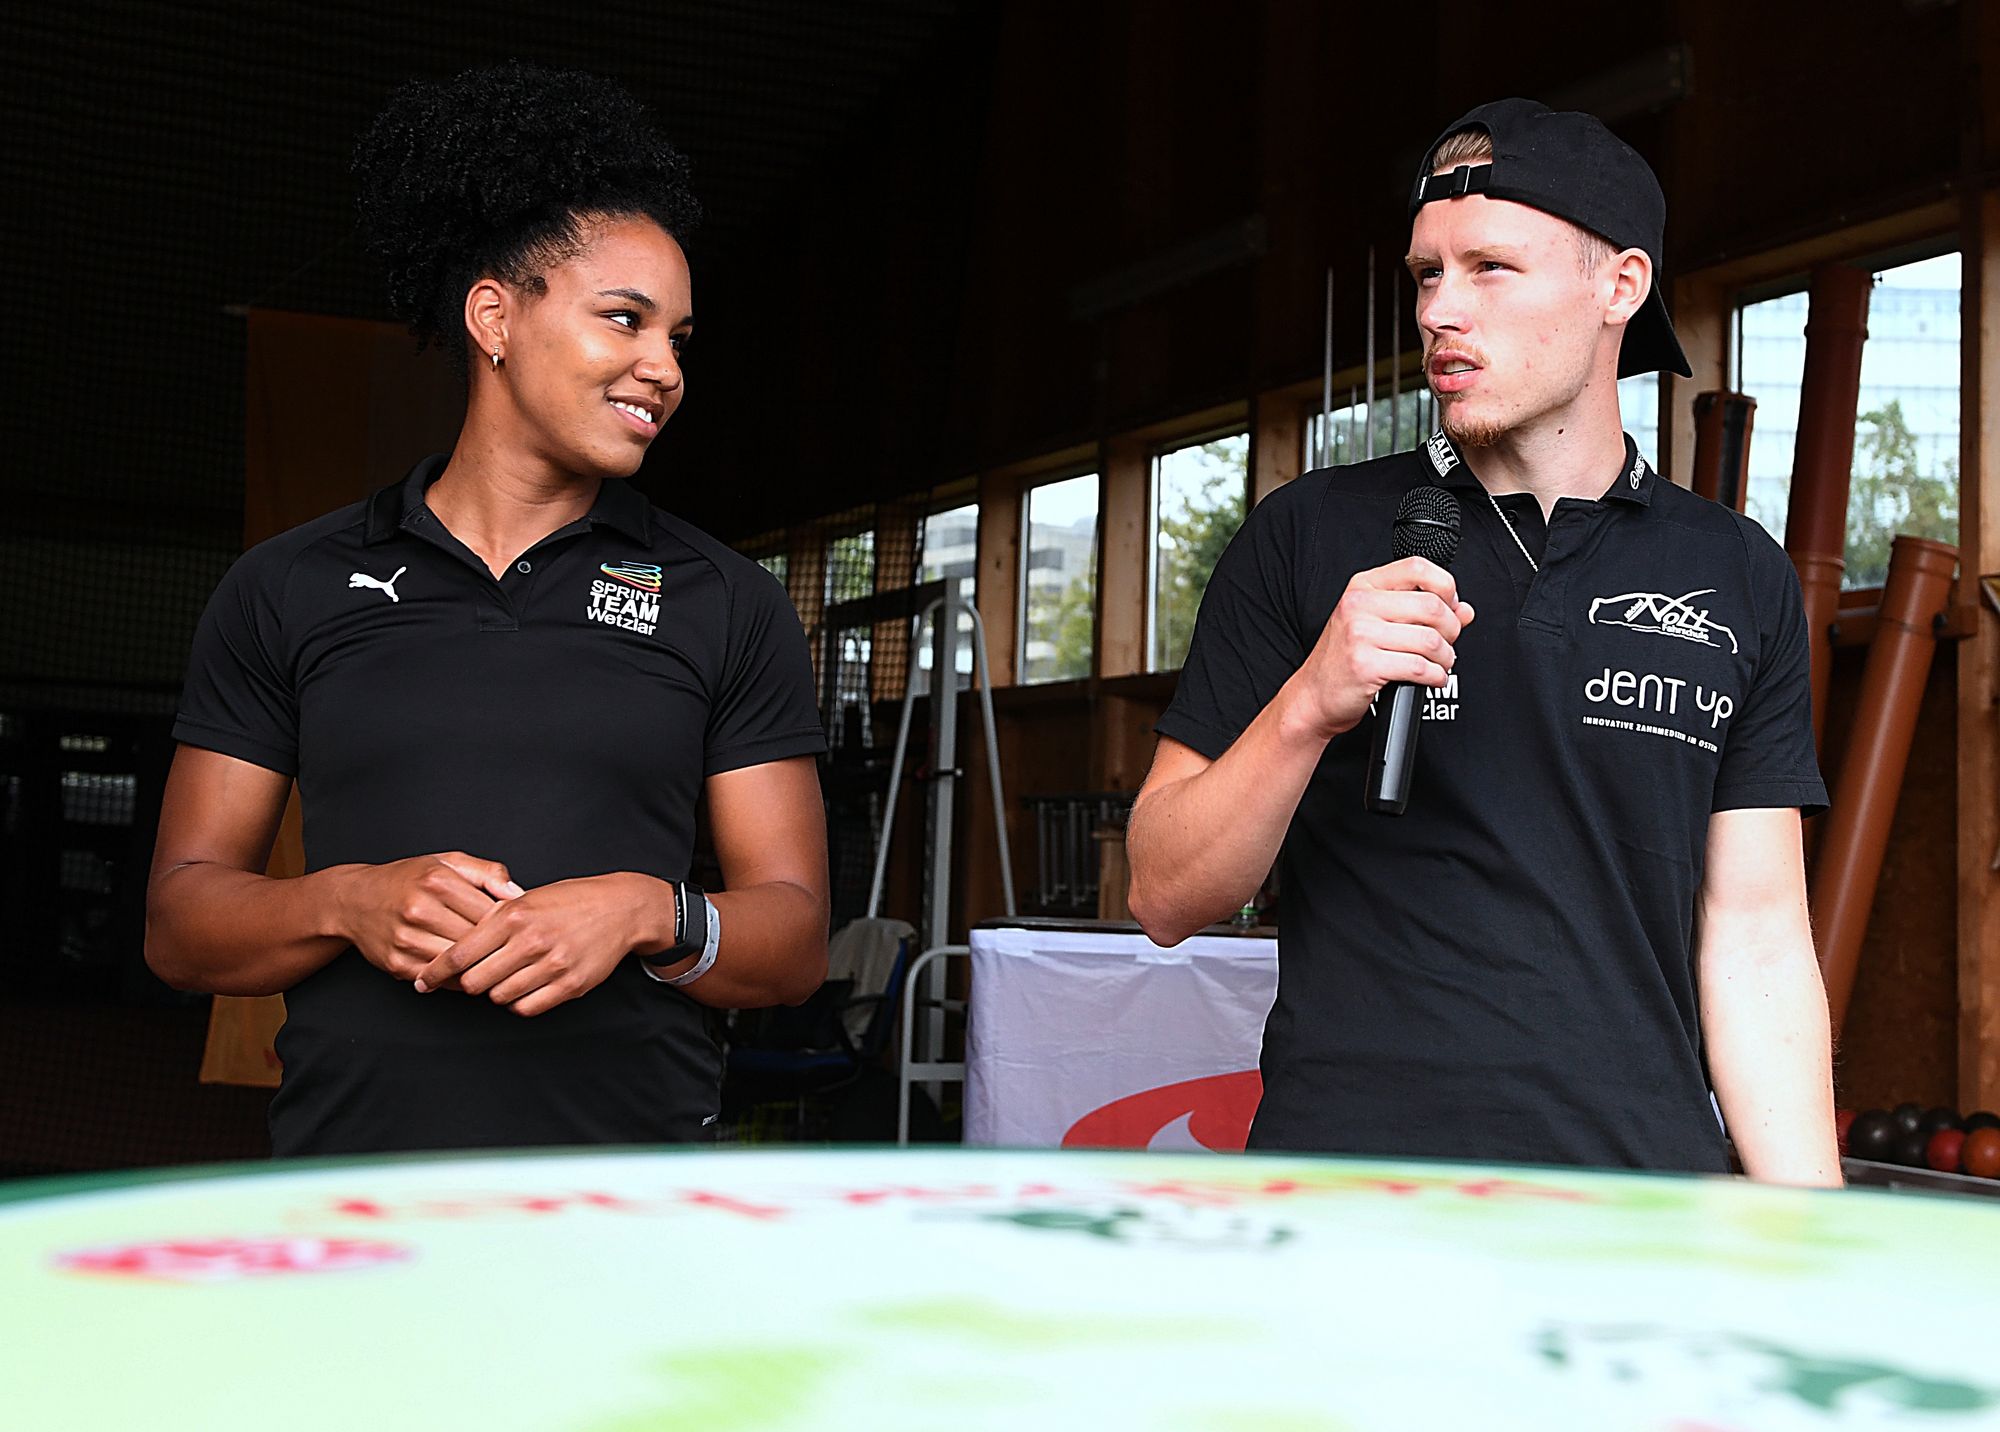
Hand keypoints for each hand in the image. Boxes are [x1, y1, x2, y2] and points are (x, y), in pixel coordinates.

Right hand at [335, 852, 521, 984]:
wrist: (354, 900)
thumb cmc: (408, 879)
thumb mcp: (447, 862)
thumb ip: (487, 873)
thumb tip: (516, 893)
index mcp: (436, 881)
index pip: (490, 912)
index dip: (506, 923)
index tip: (514, 927)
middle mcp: (419, 909)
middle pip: (476, 940)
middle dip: (494, 946)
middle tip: (507, 948)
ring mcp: (406, 939)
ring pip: (459, 963)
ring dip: (477, 966)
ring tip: (489, 960)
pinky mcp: (397, 964)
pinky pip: (440, 979)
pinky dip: (456, 978)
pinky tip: (464, 969)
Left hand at [412, 872, 674, 1017]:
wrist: (621, 909)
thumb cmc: (570, 901)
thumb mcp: (526, 899)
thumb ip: (492, 920)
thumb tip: (455, 947)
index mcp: (513, 914)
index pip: (459, 953)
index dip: (435, 972)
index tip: (423, 982)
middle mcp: (530, 940)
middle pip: (475, 982)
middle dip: (468, 984)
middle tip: (473, 978)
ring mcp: (552, 964)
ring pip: (500, 997)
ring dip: (496, 992)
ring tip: (506, 977)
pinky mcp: (570, 984)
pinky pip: (527, 1007)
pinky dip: (519, 1002)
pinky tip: (525, 986)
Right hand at [1288, 556, 1473, 740]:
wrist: (1314, 695)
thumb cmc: (1345, 659)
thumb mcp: (1377, 624)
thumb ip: (1420, 612)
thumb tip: (1463, 611)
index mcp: (1363, 587)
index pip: (1418, 568)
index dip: (1445, 587)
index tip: (1449, 606)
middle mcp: (1359, 605)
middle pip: (1431, 606)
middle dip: (1451, 629)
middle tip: (1446, 643)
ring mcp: (1360, 634)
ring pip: (1430, 640)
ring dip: (1445, 657)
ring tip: (1439, 663)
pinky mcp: (1365, 665)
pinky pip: (1419, 667)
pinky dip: (1436, 676)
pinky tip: (1431, 678)